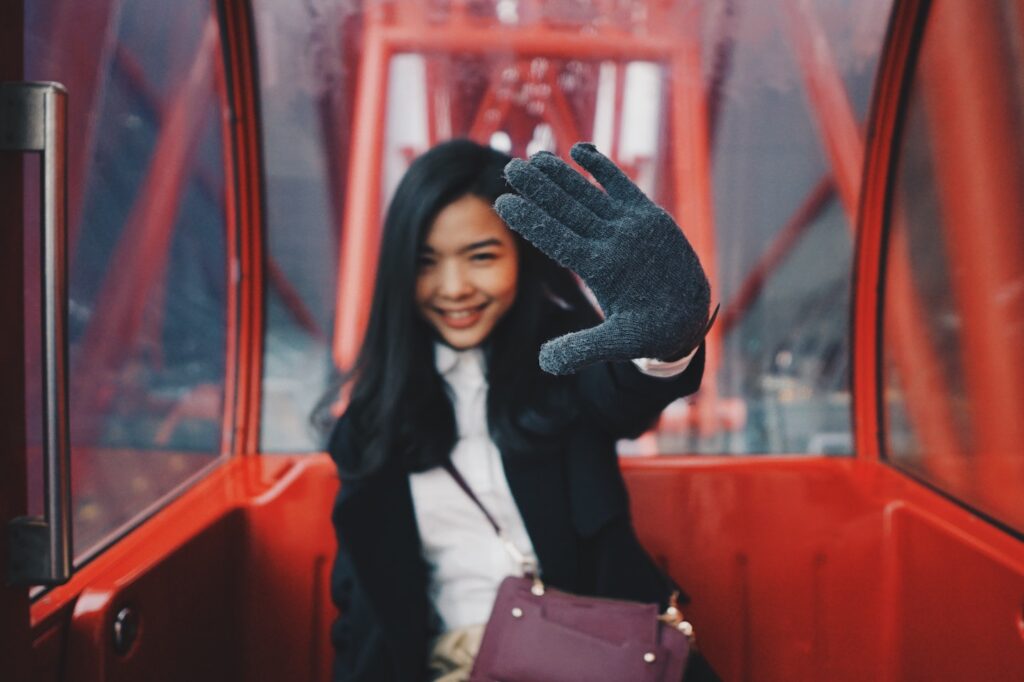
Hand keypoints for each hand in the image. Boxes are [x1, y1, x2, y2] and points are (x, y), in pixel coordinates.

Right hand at [495, 142, 710, 374]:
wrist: (693, 312)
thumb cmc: (650, 331)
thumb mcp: (617, 344)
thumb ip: (580, 350)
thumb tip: (543, 362)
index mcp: (604, 268)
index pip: (557, 238)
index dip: (529, 219)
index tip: (503, 202)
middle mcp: (618, 239)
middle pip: (569, 208)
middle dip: (538, 187)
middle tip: (510, 168)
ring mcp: (635, 223)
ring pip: (590, 193)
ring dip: (561, 174)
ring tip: (534, 157)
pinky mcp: (649, 214)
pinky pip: (621, 184)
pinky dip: (601, 167)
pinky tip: (579, 150)